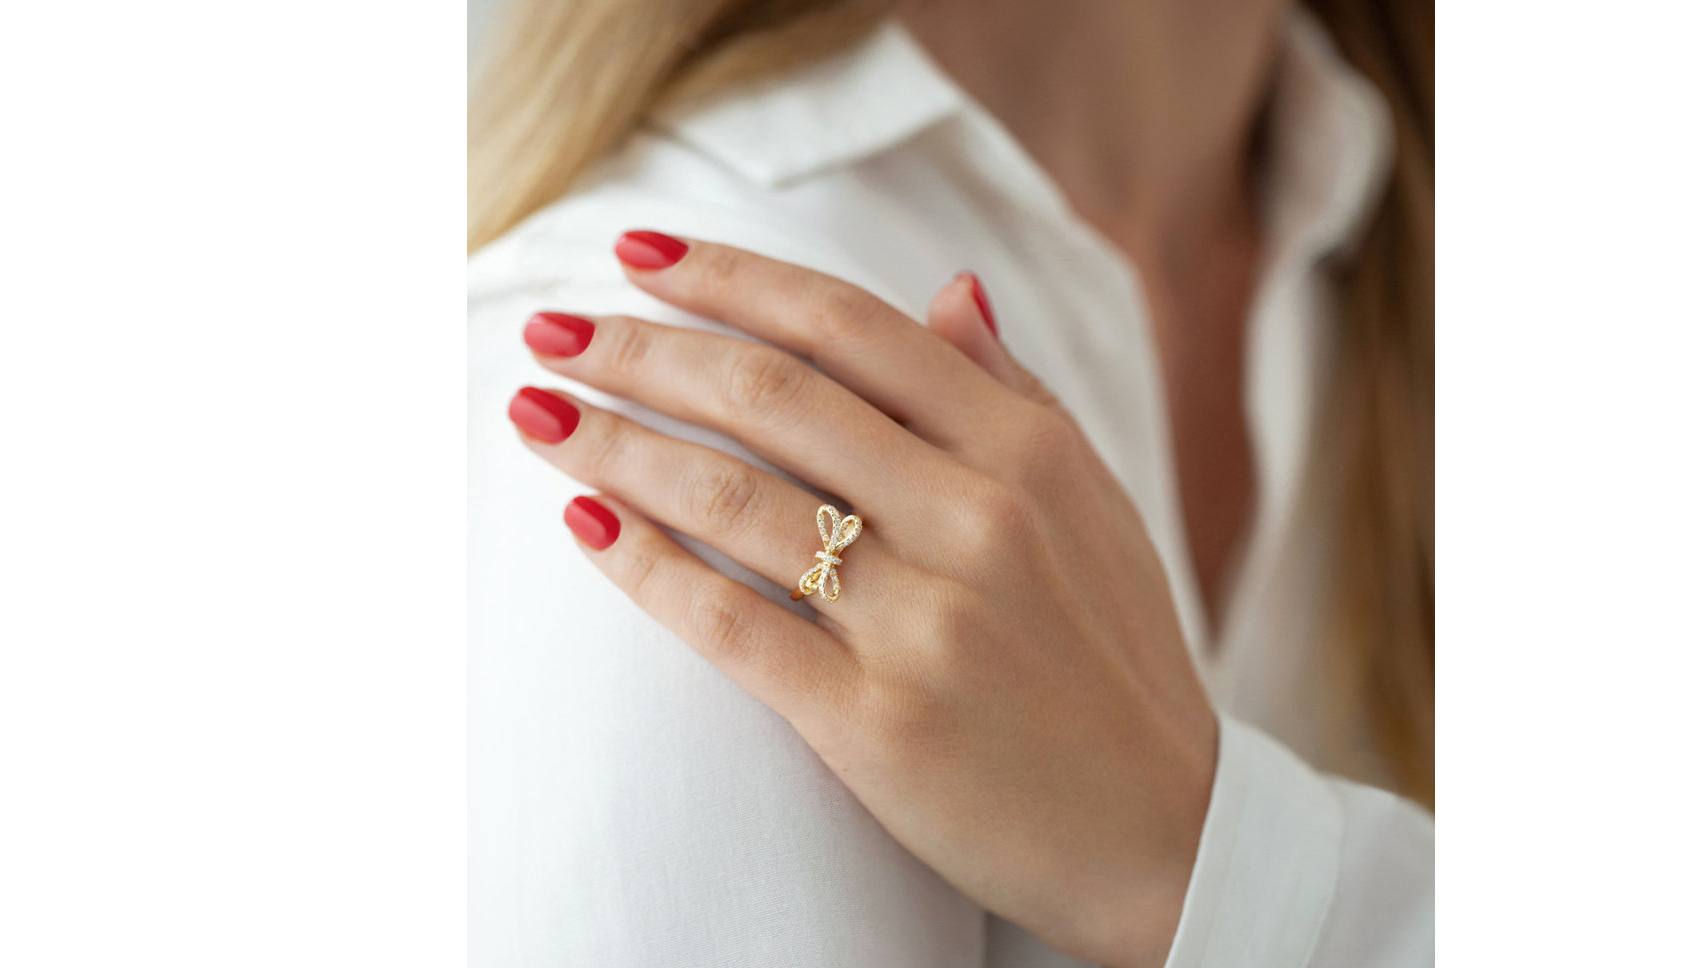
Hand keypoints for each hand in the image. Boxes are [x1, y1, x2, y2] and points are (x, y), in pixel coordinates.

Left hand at [507, 231, 1217, 967]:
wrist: (1166, 835)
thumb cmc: (1119, 661)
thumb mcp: (1096, 505)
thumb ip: (1015, 394)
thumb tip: (949, 287)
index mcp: (1027, 452)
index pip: (849, 328)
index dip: (729, 278)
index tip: (638, 253)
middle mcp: (977, 519)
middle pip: (773, 396)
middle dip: (643, 349)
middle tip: (553, 329)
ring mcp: (926, 621)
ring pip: (734, 498)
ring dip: (616, 443)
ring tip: (536, 412)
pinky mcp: (875, 721)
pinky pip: (730, 622)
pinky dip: (644, 564)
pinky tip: (585, 521)